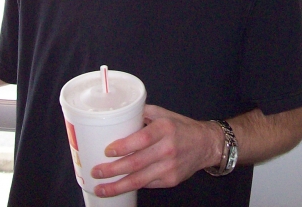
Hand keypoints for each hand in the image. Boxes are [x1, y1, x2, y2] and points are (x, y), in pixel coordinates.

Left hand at [90, 104, 221, 197]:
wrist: (205, 145)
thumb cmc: (181, 127)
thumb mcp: (164, 114)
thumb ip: (142, 113)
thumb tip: (117, 114)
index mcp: (164, 128)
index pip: (141, 139)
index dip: (123, 147)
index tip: (107, 151)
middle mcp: (167, 149)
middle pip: (136, 163)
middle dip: (113, 170)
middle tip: (96, 172)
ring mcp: (169, 167)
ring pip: (139, 180)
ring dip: (117, 186)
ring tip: (100, 188)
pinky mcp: (170, 180)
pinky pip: (147, 184)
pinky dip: (131, 186)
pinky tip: (118, 187)